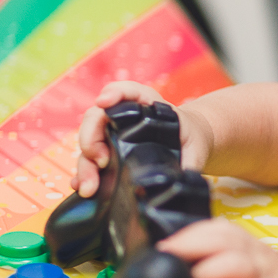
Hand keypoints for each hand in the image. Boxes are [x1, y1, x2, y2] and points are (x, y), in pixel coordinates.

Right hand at [70, 81, 213, 197]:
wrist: (188, 145)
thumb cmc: (190, 138)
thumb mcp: (196, 145)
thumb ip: (192, 160)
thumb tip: (186, 179)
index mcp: (146, 104)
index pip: (126, 90)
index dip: (113, 94)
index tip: (104, 103)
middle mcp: (123, 115)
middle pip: (96, 119)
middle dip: (91, 139)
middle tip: (100, 162)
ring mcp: (111, 133)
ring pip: (89, 143)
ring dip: (85, 165)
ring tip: (89, 186)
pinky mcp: (107, 152)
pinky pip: (89, 160)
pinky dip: (83, 173)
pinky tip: (81, 187)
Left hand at [158, 218, 277, 277]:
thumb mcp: (255, 267)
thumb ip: (223, 263)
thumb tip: (184, 266)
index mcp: (251, 247)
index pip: (216, 229)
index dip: (187, 234)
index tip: (161, 246)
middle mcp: (258, 259)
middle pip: (221, 240)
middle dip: (188, 245)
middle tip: (161, 259)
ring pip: (233, 266)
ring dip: (202, 273)